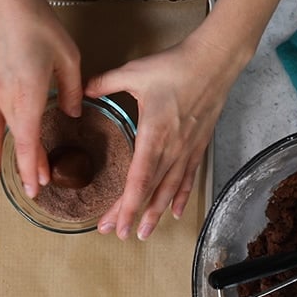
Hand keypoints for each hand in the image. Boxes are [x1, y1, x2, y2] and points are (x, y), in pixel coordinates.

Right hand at [0, 0, 82, 197]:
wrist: (4, 1)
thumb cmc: (39, 26)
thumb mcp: (69, 57)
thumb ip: (70, 91)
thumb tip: (72, 113)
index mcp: (28, 97)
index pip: (30, 143)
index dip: (35, 167)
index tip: (40, 185)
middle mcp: (5, 101)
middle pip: (13, 144)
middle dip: (21, 170)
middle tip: (28, 193)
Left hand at [85, 30, 248, 240]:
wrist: (214, 61)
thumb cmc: (175, 66)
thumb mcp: (134, 72)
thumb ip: (105, 83)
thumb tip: (82, 91)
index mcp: (154, 134)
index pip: (138, 179)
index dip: (125, 205)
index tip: (113, 224)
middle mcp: (173, 148)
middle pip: (151, 191)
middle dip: (133, 215)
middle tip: (117, 234)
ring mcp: (187, 149)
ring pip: (170, 190)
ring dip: (156, 213)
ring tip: (143, 233)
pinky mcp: (198, 145)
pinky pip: (188, 177)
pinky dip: (180, 196)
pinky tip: (175, 212)